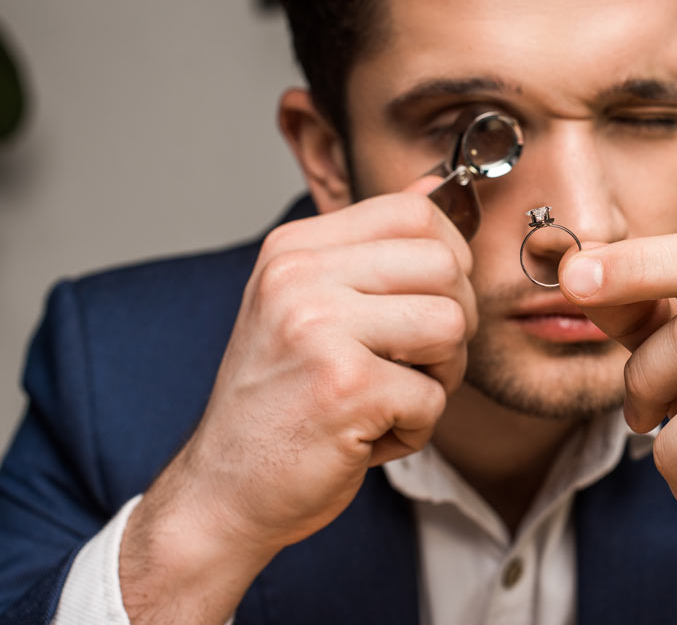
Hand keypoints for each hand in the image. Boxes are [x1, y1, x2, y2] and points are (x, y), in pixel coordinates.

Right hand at [121, 177, 475, 623]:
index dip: (448, 259)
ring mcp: (319, 329)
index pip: (414, 213)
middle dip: (453, 323)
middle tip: (413, 362)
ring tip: (391, 395)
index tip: (429, 301)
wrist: (224, 489)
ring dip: (439, 376)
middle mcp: (299, 278)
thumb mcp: (311, 304)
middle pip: (445, 267)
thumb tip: (440, 187)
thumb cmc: (281, 400)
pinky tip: (367, 435)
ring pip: (450, 326)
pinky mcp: (344, 388)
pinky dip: (414, 428)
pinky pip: (433, 397)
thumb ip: (373, 248)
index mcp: (293, 250)